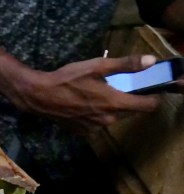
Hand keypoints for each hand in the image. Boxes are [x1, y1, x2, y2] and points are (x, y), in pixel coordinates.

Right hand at [7, 54, 162, 130]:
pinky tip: (86, 105)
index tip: (151, 90)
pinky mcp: (83, 132)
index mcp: (115, 103)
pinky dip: (97, 115)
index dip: (154, 98)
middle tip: (120, 87)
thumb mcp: (97, 66)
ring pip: (114, 118)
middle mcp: (108, 120)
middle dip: (130, 100)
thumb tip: (150, 61)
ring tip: (99, 95)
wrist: (40, 96)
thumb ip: (126, 64)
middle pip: (131, 111)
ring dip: (112, 108)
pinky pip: (98, 124)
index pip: (147, 106)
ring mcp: (95, 128)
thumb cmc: (68, 78)